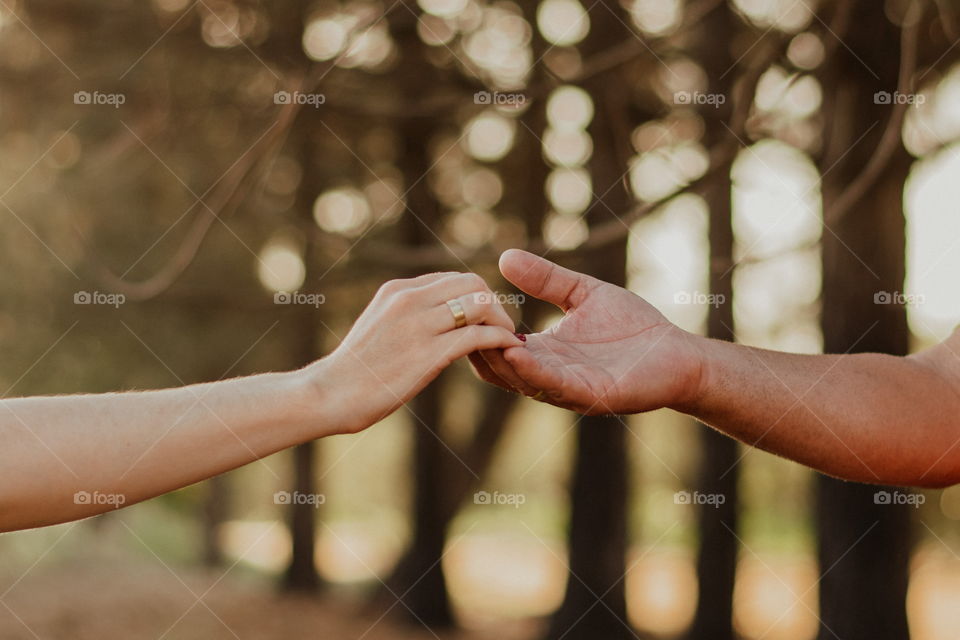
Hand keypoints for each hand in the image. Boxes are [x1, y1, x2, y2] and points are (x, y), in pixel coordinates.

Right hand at [312, 272, 523, 432]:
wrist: (331, 393)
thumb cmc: (354, 369)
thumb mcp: (377, 325)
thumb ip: (405, 315)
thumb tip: (434, 317)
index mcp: (397, 290)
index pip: (452, 278)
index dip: (476, 296)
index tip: (485, 317)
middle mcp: (409, 299)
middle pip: (472, 283)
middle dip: (493, 303)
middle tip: (502, 326)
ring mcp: (419, 324)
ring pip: (480, 304)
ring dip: (501, 320)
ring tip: (507, 339)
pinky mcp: (428, 353)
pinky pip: (478, 335)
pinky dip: (499, 339)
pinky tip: (506, 350)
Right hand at [471, 250, 703, 414]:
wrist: (678, 353)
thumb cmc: (633, 327)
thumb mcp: (582, 294)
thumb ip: (547, 279)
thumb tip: (505, 256)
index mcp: (542, 353)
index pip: (495, 347)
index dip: (475, 329)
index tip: (458, 304)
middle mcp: (547, 374)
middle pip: (496, 367)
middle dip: (475, 345)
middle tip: (455, 321)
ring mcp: (566, 388)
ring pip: (517, 379)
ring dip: (496, 359)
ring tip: (476, 335)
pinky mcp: (589, 395)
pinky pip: (551, 385)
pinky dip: (530, 370)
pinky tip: (515, 349)